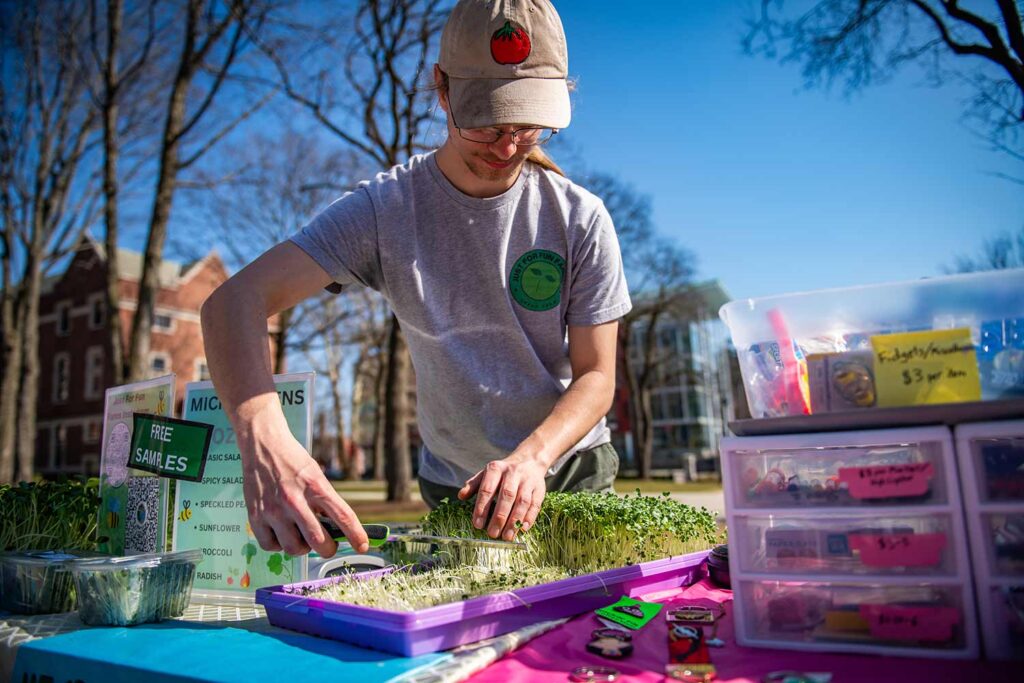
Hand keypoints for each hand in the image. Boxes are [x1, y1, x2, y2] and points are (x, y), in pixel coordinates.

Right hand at [240, 426, 367, 556]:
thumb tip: (336, 530)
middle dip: (328, 549)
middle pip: (318, 541)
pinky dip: (278, 545)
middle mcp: (295, 500)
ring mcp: (273, 509)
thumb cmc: (293, 461)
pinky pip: (271, 546)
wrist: (263, 445)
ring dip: (302, 548)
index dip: (356, 535)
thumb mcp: (316, 475)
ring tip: (301, 536)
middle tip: (327, 545)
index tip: (362, 546)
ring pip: (294, 548)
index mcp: (316, 486)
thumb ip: (325, 501)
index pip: (343, 516)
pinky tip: (281, 533)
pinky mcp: (255, 515)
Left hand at [458, 453, 547, 539]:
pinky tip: (523, 529)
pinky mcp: (540, 488)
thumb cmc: (503, 473)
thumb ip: (474, 485)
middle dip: (499, 517)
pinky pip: (535, 504)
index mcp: (496, 469)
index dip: (482, 507)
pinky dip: (530, 518)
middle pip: (506, 496)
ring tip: (507, 536)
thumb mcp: (487, 473)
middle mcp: (513, 473)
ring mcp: (528, 480)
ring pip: (522, 501)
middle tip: (492, 534)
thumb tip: (461, 496)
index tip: (478, 525)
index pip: (487, 489)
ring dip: (515, 520)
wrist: (529, 460)